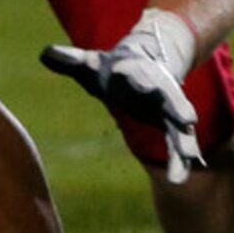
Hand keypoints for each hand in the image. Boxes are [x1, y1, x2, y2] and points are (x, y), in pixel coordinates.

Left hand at [41, 18, 205, 183]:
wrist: (145, 65)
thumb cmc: (112, 69)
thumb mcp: (91, 64)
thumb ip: (71, 61)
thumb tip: (44, 54)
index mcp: (138, 73)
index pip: (135, 75)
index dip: (132, 76)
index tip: (127, 75)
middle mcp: (159, 91)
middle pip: (170, 100)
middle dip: (178, 109)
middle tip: (187, 120)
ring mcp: (170, 110)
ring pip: (179, 128)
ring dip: (184, 145)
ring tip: (189, 162)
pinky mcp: (172, 127)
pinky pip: (179, 146)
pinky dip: (181, 161)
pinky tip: (180, 178)